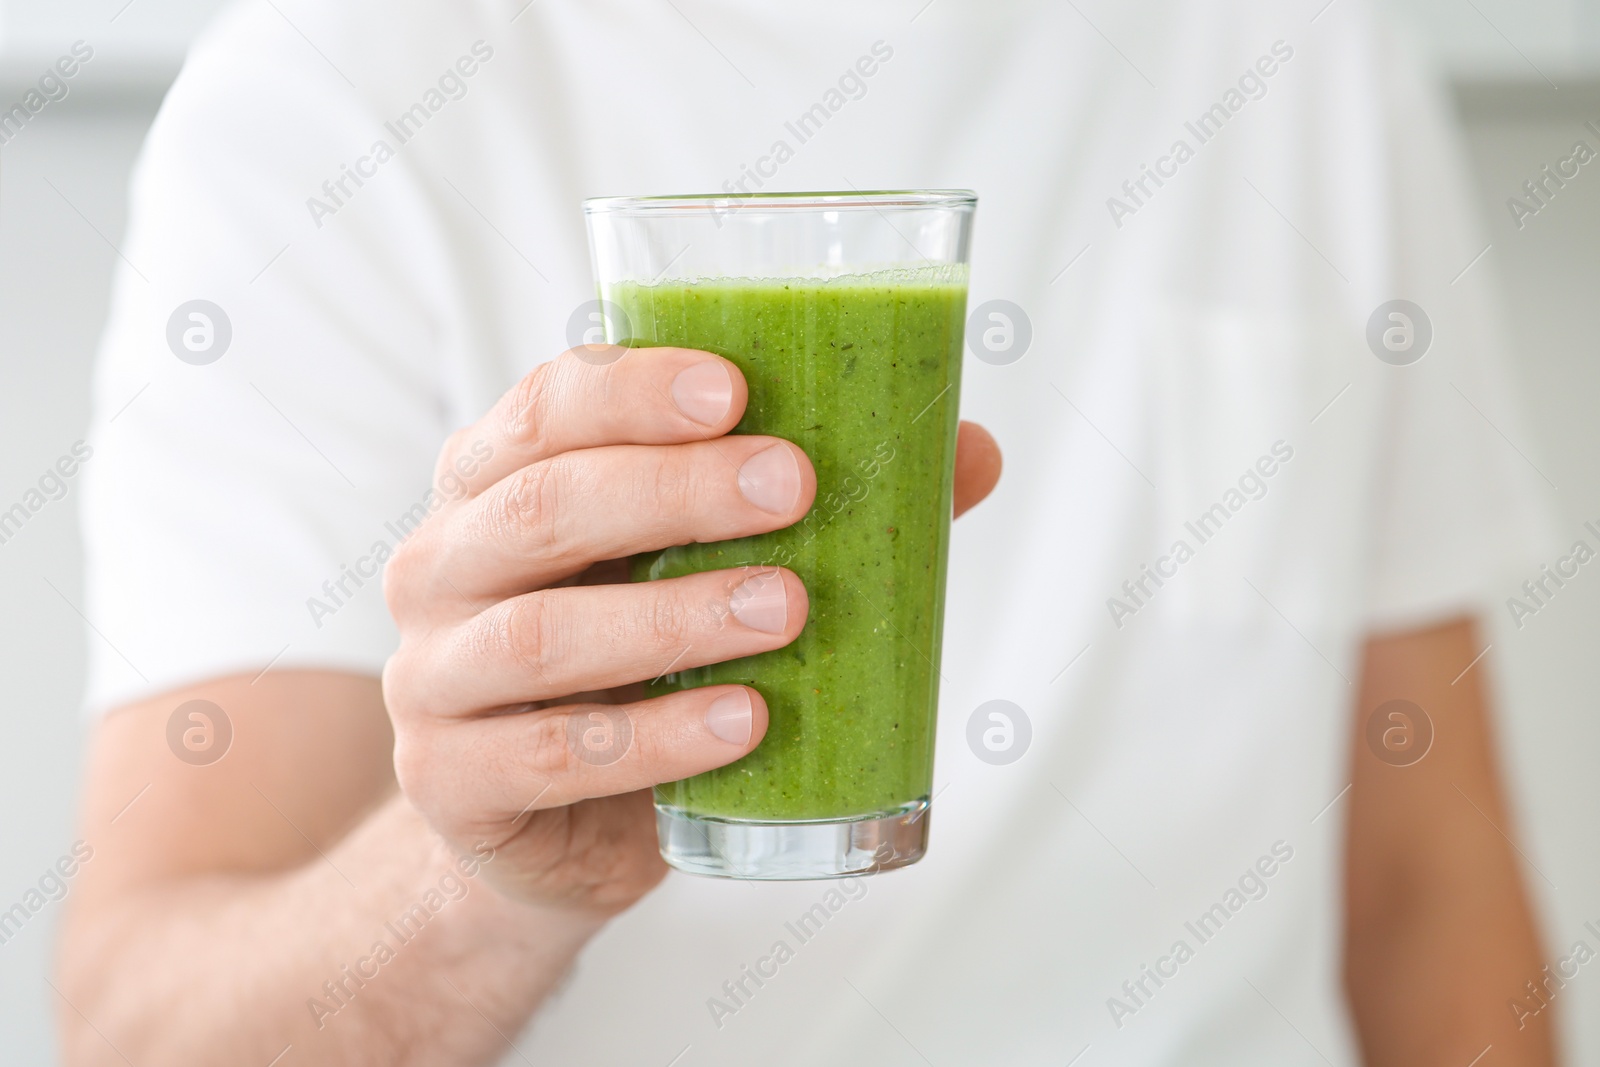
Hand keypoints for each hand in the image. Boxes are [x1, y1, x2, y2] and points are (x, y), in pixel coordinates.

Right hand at [381, 348, 1000, 915]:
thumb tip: (970, 452)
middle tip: (793, 487)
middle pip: (541, 506)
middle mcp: (443, 564)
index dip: (633, 389)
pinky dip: (656, 738)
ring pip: (546, 633)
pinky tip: (745, 721)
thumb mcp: (702, 570)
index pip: (547, 406)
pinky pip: (551, 757)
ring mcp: (433, 676)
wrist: (549, 825)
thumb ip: (814, 510)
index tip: (737, 389)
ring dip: (675, 617)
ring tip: (788, 608)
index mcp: (497, 483)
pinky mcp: (449, 781)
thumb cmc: (634, 666)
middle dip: (672, 490)